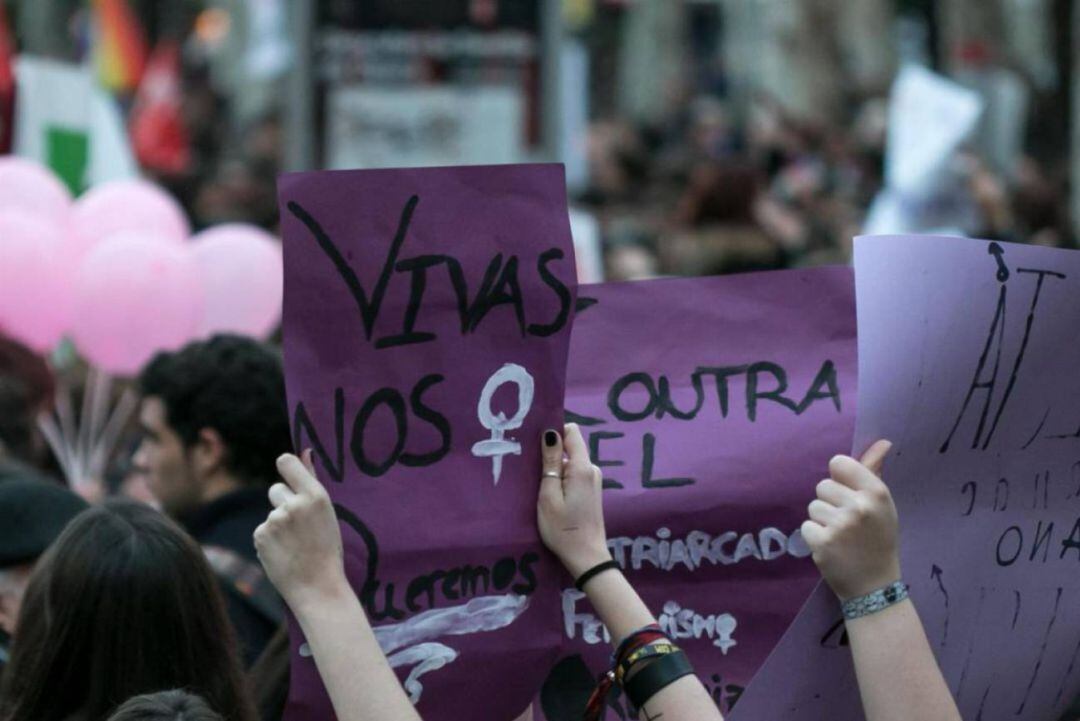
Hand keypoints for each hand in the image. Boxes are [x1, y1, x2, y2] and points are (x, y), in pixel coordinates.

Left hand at [254, 450, 348, 611]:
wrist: (318, 586)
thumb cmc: (327, 548)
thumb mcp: (326, 512)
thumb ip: (311, 482)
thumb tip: (305, 451)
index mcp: (315, 495)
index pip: (286, 462)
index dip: (286, 466)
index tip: (290, 476)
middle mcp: (293, 504)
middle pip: (276, 489)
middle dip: (283, 503)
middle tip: (299, 527)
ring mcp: (275, 520)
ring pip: (271, 514)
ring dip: (278, 526)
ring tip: (295, 546)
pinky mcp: (260, 535)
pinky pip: (263, 530)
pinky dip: (270, 541)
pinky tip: (284, 554)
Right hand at [536, 424, 610, 578]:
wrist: (586, 557)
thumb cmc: (562, 528)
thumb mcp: (549, 495)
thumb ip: (551, 463)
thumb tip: (551, 433)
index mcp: (582, 467)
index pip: (572, 432)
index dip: (554, 432)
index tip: (536, 443)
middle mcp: (591, 469)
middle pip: (570, 448)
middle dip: (552, 454)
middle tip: (530, 469)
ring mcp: (593, 481)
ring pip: (570, 463)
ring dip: (555, 469)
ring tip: (537, 485)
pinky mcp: (591, 491)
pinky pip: (574, 475)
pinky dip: (561, 480)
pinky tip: (550, 495)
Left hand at [801, 440, 899, 600]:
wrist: (875, 586)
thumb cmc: (879, 539)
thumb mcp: (883, 505)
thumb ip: (874, 471)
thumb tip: (882, 442)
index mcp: (876, 492)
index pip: (839, 462)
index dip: (839, 478)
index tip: (848, 493)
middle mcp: (859, 506)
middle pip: (823, 485)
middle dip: (831, 502)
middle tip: (848, 523)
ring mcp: (839, 525)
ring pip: (813, 506)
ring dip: (823, 520)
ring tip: (841, 536)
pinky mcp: (821, 542)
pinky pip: (806, 526)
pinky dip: (815, 537)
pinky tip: (832, 548)